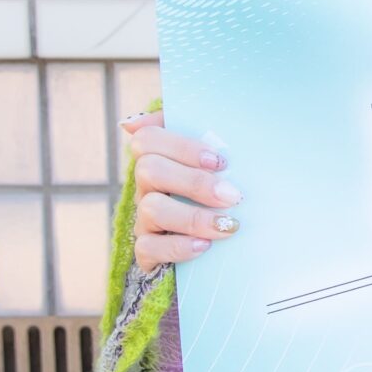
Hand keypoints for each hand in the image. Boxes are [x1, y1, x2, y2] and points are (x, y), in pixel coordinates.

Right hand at [120, 109, 242, 267]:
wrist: (224, 245)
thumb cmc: (221, 190)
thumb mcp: (218, 160)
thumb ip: (200, 129)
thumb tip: (138, 120)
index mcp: (160, 158)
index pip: (147, 139)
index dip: (182, 147)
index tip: (221, 161)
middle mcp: (147, 187)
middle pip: (148, 170)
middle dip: (194, 182)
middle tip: (233, 196)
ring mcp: (145, 219)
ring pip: (151, 209)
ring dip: (193, 217)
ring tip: (229, 225)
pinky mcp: (148, 252)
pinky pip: (147, 249)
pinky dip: (177, 248)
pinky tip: (204, 247)